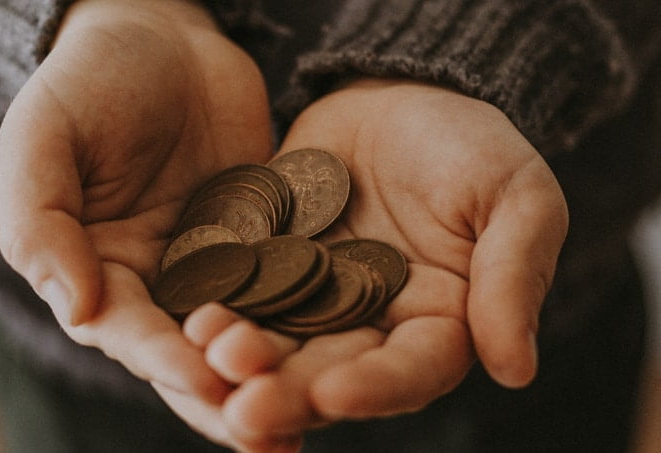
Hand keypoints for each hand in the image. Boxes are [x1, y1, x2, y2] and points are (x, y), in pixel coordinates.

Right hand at [0, 0, 272, 403]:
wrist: (162, 36)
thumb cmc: (89, 82)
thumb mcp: (44, 139)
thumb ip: (42, 223)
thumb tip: (76, 309)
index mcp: (98, 271)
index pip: (128, 331)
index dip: (162, 358)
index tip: (204, 378)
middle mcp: (158, 282)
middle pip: (190, 353)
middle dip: (226, 392)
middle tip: (269, 433)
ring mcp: (216, 265)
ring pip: (245, 331)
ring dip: (274, 374)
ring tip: (312, 416)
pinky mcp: (265, 240)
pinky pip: (287, 283)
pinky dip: (309, 318)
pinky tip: (346, 348)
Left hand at [195, 79, 568, 445]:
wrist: (399, 95)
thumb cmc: (471, 145)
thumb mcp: (516, 198)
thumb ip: (513, 277)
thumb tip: (517, 369)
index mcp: (437, 322)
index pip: (410, 371)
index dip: (375, 388)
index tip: (334, 394)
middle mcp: (370, 323)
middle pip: (330, 371)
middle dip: (289, 391)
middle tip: (244, 408)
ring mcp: (313, 295)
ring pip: (277, 340)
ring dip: (243, 358)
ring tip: (209, 357)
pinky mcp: (269, 261)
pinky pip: (242, 289)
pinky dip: (219, 303)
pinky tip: (189, 315)